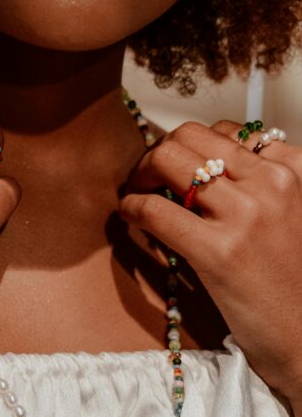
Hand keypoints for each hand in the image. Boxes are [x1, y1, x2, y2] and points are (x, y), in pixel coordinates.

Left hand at [118, 120, 301, 400]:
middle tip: (147, 176)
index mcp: (291, 172)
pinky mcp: (219, 251)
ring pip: (171, 160)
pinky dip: (133, 207)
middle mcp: (271, 184)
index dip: (192, 146)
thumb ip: (257, 188)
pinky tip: (131, 215)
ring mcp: (246, 215)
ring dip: (142, 172)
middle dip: (160, 151)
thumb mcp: (289, 217)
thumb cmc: (291, 283)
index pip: (228, 132)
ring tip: (138, 192)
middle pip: (192, 137)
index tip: (177, 165)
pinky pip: (156, 210)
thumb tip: (200, 170)